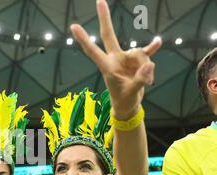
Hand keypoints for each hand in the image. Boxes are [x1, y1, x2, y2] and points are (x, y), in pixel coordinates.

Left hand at [70, 0, 161, 118]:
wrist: (130, 106)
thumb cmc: (124, 100)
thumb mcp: (132, 92)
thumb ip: (140, 79)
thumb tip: (149, 64)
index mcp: (107, 67)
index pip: (93, 51)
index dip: (84, 39)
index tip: (73, 27)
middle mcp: (115, 59)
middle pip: (109, 35)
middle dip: (105, 18)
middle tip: (99, 0)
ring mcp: (126, 59)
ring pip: (139, 53)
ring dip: (146, 68)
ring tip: (146, 82)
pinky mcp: (138, 61)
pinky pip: (147, 52)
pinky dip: (152, 48)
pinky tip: (158, 42)